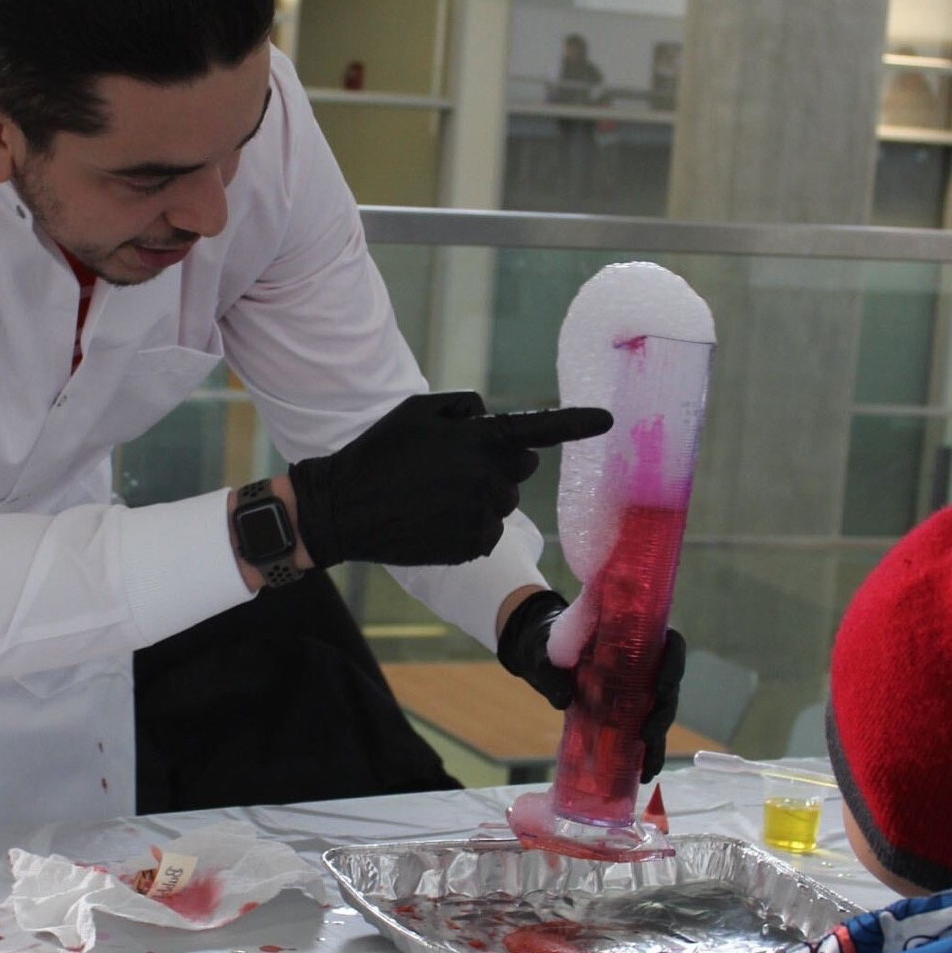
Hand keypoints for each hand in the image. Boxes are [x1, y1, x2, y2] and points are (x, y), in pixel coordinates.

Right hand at [287, 391, 611, 569]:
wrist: (343, 508)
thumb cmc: (378, 452)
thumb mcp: (417, 410)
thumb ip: (465, 406)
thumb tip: (491, 417)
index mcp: (477, 439)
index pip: (538, 429)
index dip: (576, 423)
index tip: (608, 419)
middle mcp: (487, 477)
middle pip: (523, 466)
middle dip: (500, 461)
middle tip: (454, 464)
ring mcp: (481, 515)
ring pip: (504, 500)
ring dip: (482, 495)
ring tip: (434, 493)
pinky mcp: (472, 546)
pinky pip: (489, 531)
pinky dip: (470, 525)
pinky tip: (434, 519)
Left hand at [497, 590, 686, 781]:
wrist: (541, 656)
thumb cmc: (547, 644)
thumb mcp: (544, 653)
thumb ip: (550, 671)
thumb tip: (564, 699)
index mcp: (634, 635)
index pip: (672, 644)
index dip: (673, 664)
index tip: (661, 687)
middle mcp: (644, 660)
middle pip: (670, 684)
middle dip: (664, 713)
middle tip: (647, 735)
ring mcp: (638, 687)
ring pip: (661, 711)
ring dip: (659, 738)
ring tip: (650, 766)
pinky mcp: (628, 710)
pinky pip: (645, 729)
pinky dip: (647, 751)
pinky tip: (645, 772)